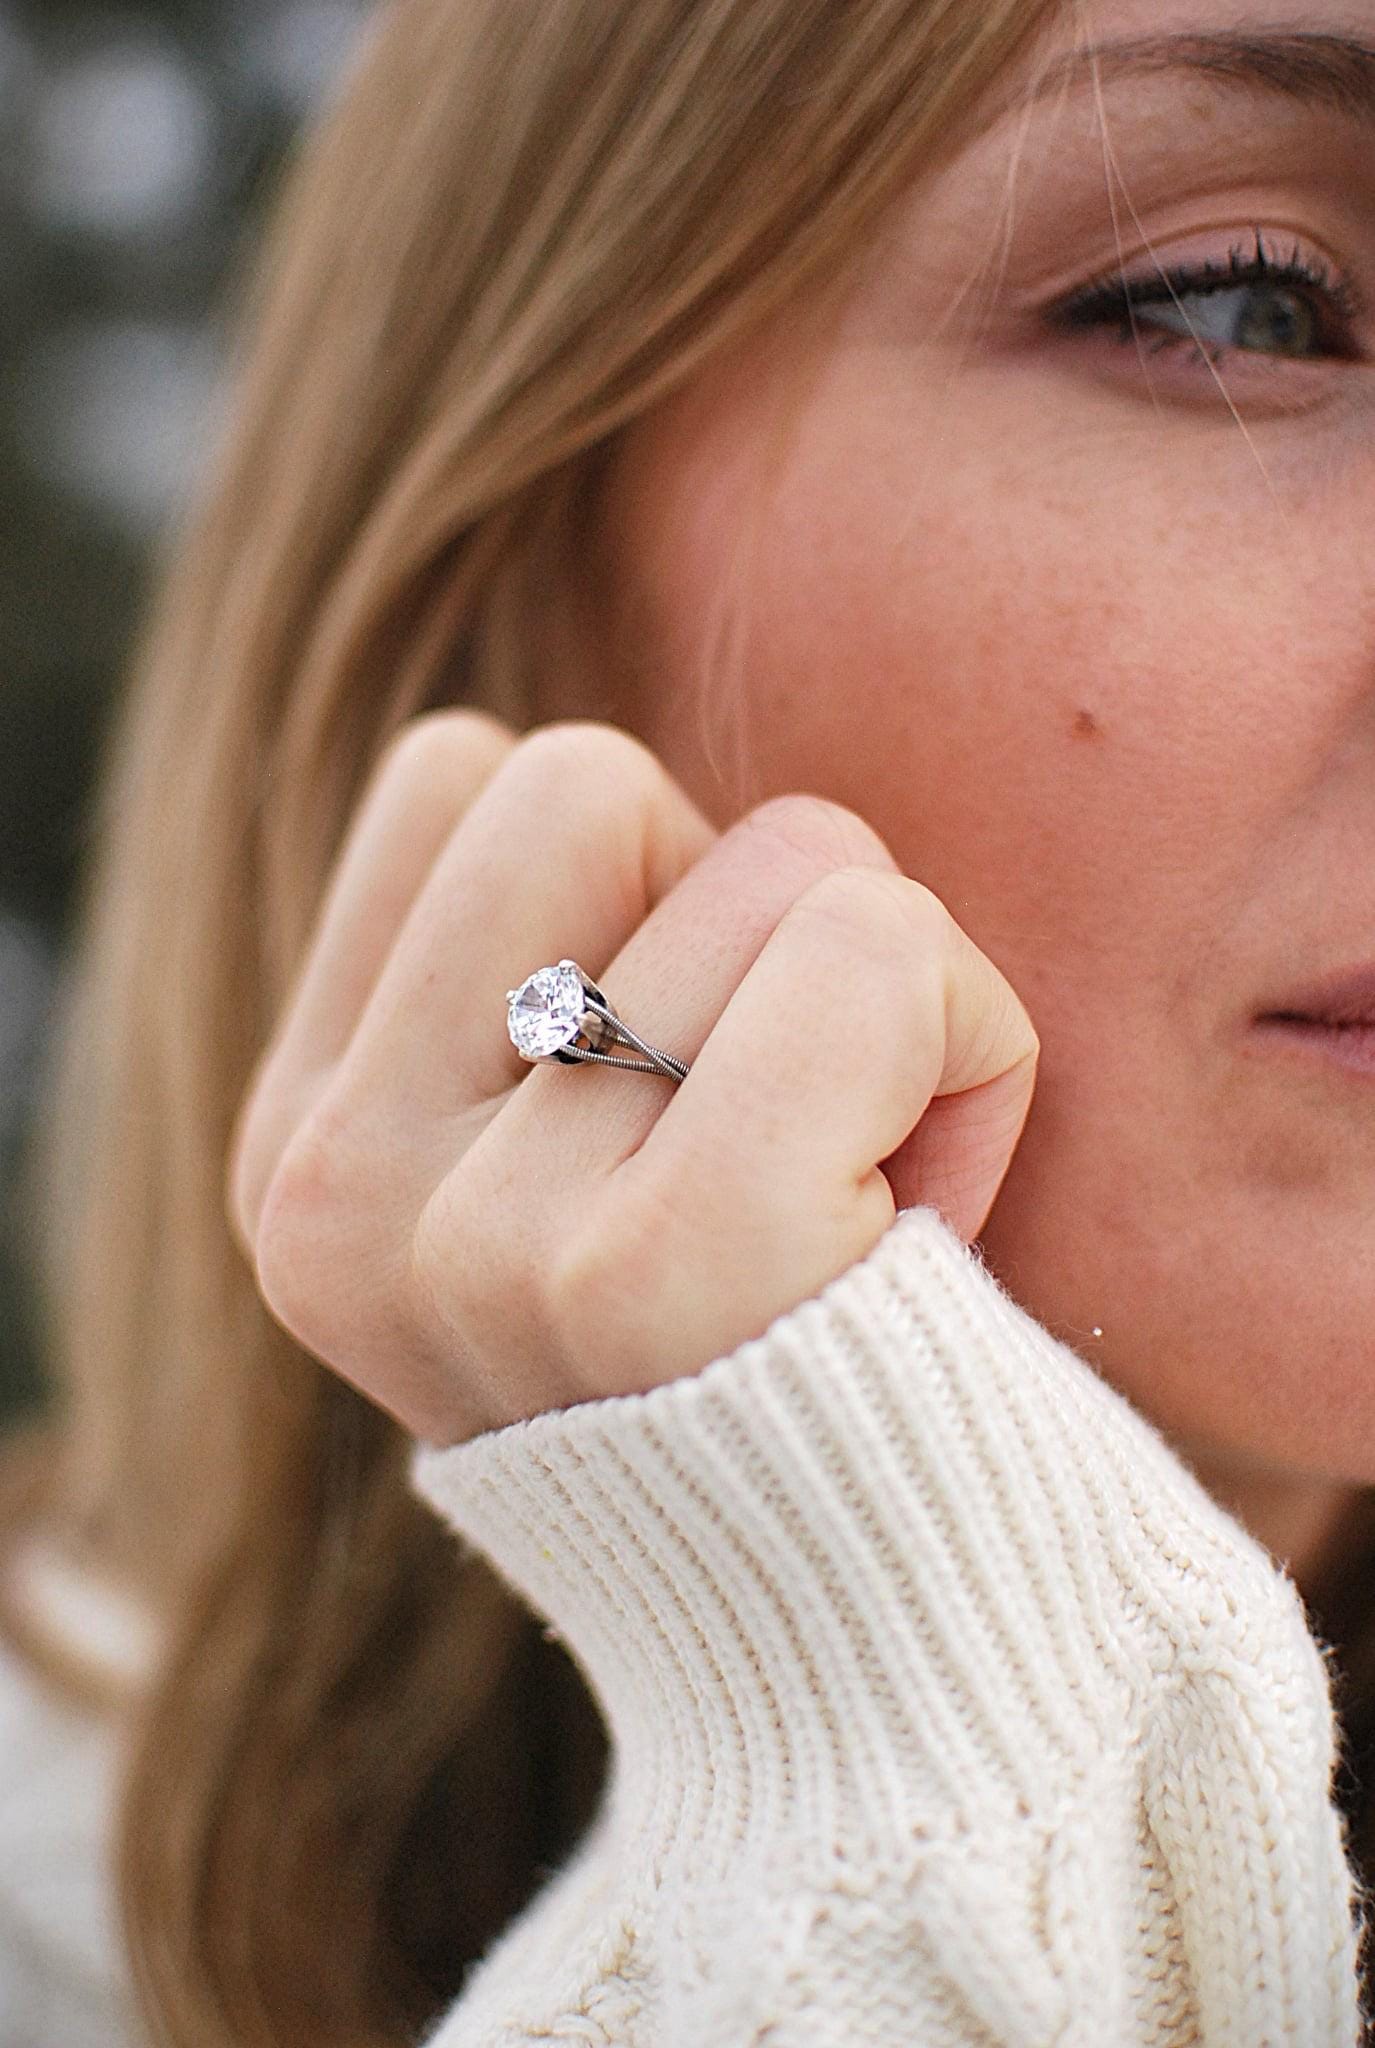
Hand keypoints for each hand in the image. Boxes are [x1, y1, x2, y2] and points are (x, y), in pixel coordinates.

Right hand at [227, 714, 1039, 1444]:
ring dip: (883, 991)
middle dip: (740, 903)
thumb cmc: (773, 1344)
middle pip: (582, 775)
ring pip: (780, 854)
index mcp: (305, 1159)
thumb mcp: (569, 1158)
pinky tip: (921, 1207)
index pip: (458, 777)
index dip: (625, 886)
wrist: (882, 1647)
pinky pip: (871, 948)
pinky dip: (966, 1036)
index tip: (677, 1080)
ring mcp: (484, 1244)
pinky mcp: (663, 1271)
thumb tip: (584, 781)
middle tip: (783, 1112)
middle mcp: (344, 1203)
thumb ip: (534, 970)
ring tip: (855, 1190)